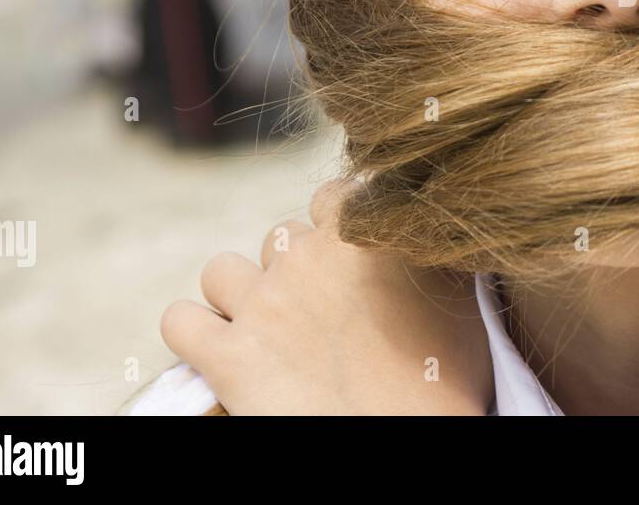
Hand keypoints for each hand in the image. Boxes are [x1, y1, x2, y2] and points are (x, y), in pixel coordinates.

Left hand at [159, 181, 493, 414]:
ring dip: (238, 296)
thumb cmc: (446, 383)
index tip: (346, 265)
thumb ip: (430, 250)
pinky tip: (219, 351)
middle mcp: (307, 257)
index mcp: (364, 234)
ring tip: (265, 332)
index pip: (332, 196)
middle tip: (317, 315)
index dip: (336, 230)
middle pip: (279, 238)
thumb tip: (419, 228)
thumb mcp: (458, 298)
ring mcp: (262, 304)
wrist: (406, 441)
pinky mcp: (227, 356)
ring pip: (222, 272)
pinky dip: (194, 333)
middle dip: (292, 270)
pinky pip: (179, 322)